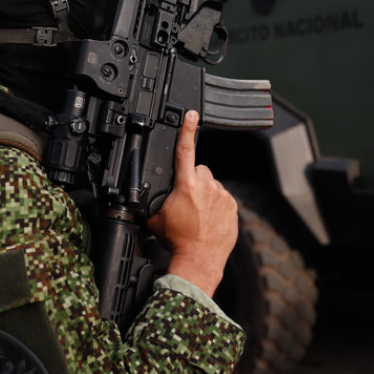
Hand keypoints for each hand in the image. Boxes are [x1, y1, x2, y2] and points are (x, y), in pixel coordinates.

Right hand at [146, 110, 237, 296]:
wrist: (199, 259)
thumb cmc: (177, 240)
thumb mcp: (155, 216)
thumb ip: (152, 198)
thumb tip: (141, 193)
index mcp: (186, 185)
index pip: (185, 150)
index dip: (187, 129)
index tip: (191, 114)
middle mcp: (206, 186)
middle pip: (199, 170)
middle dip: (193, 180)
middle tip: (186, 201)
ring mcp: (222, 195)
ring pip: (211, 185)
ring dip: (205, 194)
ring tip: (198, 214)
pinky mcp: (233, 206)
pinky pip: (223, 198)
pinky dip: (216, 205)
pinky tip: (208, 219)